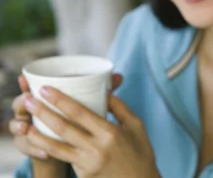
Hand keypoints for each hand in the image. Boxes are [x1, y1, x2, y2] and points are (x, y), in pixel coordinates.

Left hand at [20, 81, 159, 177]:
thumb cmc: (141, 153)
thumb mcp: (136, 126)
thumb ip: (120, 108)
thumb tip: (105, 91)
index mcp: (110, 133)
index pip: (80, 113)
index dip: (60, 100)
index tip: (46, 89)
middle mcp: (96, 148)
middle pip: (63, 128)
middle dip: (43, 112)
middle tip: (29, 100)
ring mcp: (87, 164)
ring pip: (55, 147)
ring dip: (37, 135)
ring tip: (24, 124)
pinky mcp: (82, 174)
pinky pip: (64, 158)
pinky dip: (50, 150)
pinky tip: (40, 142)